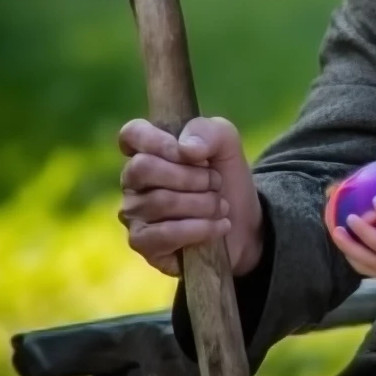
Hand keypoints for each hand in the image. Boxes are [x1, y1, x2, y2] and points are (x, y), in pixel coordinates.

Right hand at [117, 116, 263, 277]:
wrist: (243, 224)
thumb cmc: (226, 179)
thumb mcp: (227, 144)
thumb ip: (208, 132)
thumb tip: (185, 148)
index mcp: (149, 149)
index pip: (132, 134)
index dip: (157, 140)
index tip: (189, 152)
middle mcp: (133, 181)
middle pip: (143, 167)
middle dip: (191, 176)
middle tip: (216, 183)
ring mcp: (134, 212)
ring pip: (160, 201)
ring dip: (203, 203)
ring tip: (222, 206)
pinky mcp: (142, 242)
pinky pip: (165, 234)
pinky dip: (200, 228)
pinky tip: (219, 226)